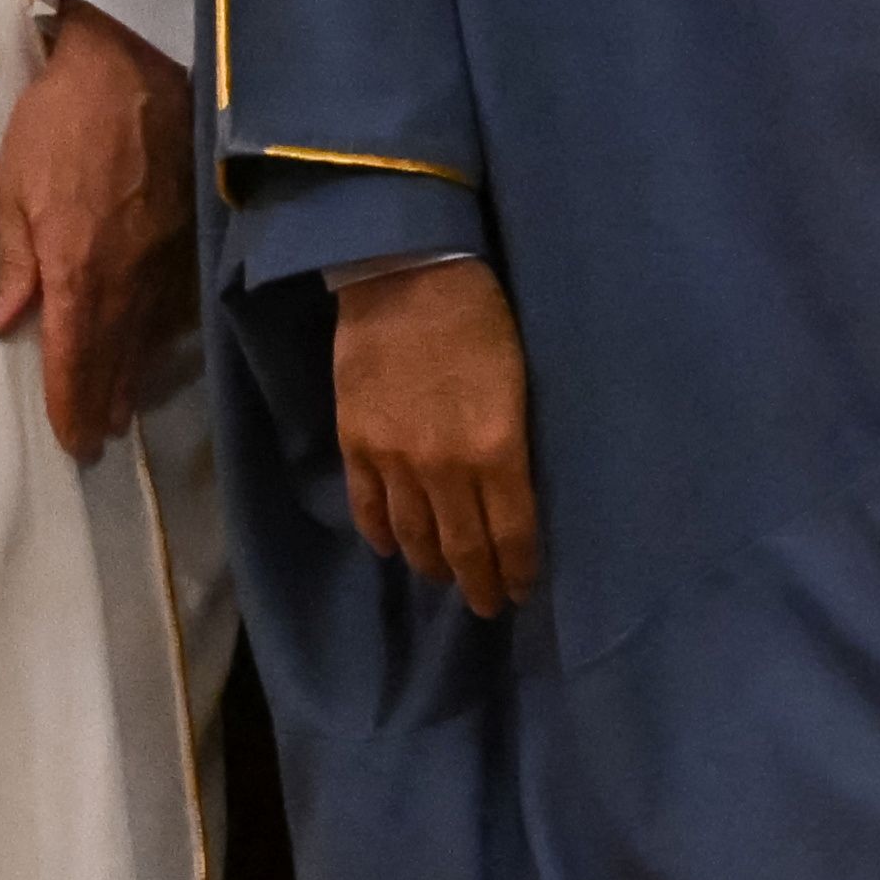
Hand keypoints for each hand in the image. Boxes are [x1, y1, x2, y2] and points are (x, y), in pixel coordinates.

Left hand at [0, 4, 196, 457]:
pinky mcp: (193, 231)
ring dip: (136, 375)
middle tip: (97, 439)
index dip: (73, 405)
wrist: (134, 63)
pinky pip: (179, 300)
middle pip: (117, 357)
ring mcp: (168, 256)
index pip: (76, 358)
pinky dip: (167, 332)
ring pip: (152, 334)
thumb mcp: (12, 186)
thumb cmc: (59, 122)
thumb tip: (4, 323)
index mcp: (78, 269)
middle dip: (104, 401)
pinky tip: (161, 344)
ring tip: (124, 407)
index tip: (73, 444)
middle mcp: (129, 276)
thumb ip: (13, 260)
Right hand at [334, 262, 541, 614]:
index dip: (517, 568)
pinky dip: (382, 535)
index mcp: (497, 450)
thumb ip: (515, 441)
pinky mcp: (357, 442)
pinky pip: (368, 507)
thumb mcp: (522, 379)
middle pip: (464, 546)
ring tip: (446, 580)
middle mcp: (445, 468)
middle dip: (480, 583)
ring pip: (414, 535)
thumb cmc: (482, 315)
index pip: (512, 532)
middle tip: (489, 605)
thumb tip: (516, 485)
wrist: (408, 274)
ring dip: (433, 566)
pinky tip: (393, 548)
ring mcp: (395, 460)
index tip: (522, 589)